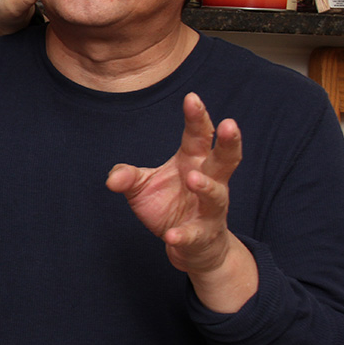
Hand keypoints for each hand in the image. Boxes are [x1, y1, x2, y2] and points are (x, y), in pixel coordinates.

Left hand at [105, 92, 256, 310]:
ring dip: (206, 186)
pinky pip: (195, 234)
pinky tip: (172, 235)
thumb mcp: (142, 187)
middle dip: (228, 143)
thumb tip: (112, 178)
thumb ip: (126, 176)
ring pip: (216, 195)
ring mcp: (210, 211)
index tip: (192, 97)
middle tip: (231, 124)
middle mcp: (208, 182)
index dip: (197, 117)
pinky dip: (184, 234)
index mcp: (193, 162)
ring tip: (193, 178)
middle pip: (224, 160)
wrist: (192, 247)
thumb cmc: (170, 206)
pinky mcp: (203, 236)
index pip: (198, 136)